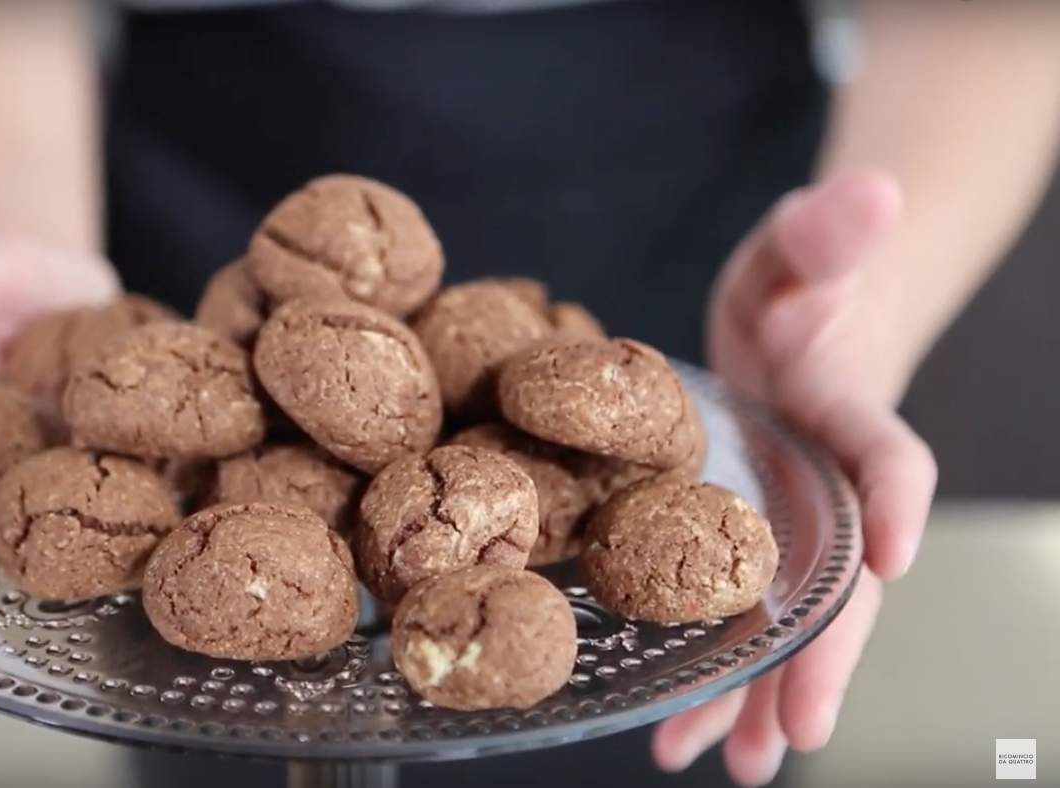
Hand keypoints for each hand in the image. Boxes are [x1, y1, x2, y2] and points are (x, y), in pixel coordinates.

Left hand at [650, 171, 937, 784]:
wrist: (798, 324)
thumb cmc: (801, 285)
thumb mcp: (800, 247)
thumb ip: (828, 229)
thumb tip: (867, 191)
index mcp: (850, 411)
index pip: (889, 454)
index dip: (898, 497)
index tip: (895, 549)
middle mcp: (833, 490)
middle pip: (842, 579)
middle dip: (823, 654)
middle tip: (795, 730)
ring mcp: (796, 530)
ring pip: (791, 624)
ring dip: (763, 696)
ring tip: (736, 766)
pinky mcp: (751, 549)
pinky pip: (741, 623)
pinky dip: (719, 683)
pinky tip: (684, 741)